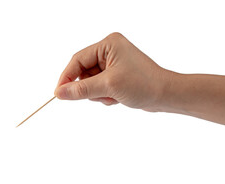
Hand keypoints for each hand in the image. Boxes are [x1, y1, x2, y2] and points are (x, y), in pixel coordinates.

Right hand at [54, 32, 172, 111]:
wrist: (166, 95)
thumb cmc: (143, 84)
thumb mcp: (108, 86)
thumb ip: (81, 89)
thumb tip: (59, 93)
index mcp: (108, 44)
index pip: (78, 60)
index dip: (66, 77)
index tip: (59, 93)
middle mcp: (110, 51)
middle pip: (83, 72)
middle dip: (89, 88)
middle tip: (101, 95)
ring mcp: (113, 63)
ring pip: (90, 82)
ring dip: (98, 93)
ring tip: (112, 97)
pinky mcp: (117, 75)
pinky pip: (100, 86)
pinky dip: (105, 95)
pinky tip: (117, 98)